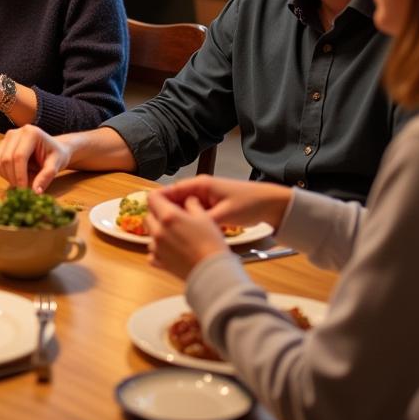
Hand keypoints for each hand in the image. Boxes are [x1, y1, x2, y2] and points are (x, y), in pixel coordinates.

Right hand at [0, 125, 71, 193]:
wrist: (53, 149)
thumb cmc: (55, 155)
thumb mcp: (56, 165)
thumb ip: (46, 177)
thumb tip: (35, 192)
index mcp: (31, 133)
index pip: (19, 156)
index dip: (19, 175)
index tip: (24, 190)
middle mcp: (15, 132)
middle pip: (6, 159)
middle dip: (13, 178)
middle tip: (22, 190)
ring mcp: (6, 138)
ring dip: (7, 176)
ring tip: (21, 181)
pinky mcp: (1, 145)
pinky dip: (1, 173)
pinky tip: (14, 175)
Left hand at [145, 190, 228, 280]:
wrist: (213, 272)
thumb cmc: (211, 243)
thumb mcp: (205, 217)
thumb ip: (192, 204)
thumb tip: (188, 200)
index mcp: (168, 216)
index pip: (152, 197)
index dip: (160, 195)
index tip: (169, 198)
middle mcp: (158, 231)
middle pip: (149, 215)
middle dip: (159, 213)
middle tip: (174, 216)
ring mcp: (156, 248)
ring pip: (150, 233)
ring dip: (159, 231)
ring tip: (176, 234)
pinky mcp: (159, 262)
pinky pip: (152, 251)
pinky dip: (159, 249)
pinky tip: (172, 249)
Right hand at [154, 176, 292, 231]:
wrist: (271, 204)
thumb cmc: (248, 204)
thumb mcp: (225, 214)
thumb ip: (203, 220)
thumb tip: (183, 228)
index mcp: (200, 184)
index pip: (171, 190)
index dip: (158, 202)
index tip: (147, 215)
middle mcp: (200, 189)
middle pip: (174, 199)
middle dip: (165, 213)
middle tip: (155, 230)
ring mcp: (205, 198)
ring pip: (183, 208)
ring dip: (176, 218)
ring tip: (165, 234)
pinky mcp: (211, 207)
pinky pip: (193, 213)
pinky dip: (187, 221)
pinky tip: (182, 235)